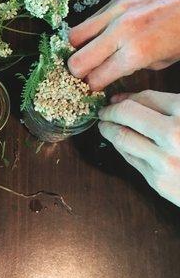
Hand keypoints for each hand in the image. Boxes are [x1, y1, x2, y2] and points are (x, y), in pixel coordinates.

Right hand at [68, 0, 179, 89]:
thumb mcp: (165, 60)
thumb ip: (133, 67)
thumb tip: (112, 71)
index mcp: (136, 52)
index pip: (95, 78)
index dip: (92, 87)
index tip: (94, 88)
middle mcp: (121, 31)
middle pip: (76, 61)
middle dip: (77, 73)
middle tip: (85, 75)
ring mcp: (117, 11)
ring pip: (74, 37)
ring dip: (78, 50)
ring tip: (88, 55)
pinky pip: (90, 20)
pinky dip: (90, 33)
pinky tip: (101, 37)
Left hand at [98, 90, 179, 206]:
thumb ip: (171, 106)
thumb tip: (129, 99)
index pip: (147, 97)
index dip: (128, 96)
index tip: (117, 98)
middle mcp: (175, 134)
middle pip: (128, 113)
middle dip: (111, 110)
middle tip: (104, 111)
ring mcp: (165, 159)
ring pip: (123, 136)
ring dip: (108, 128)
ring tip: (105, 125)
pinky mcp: (159, 182)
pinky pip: (130, 158)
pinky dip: (120, 147)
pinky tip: (118, 143)